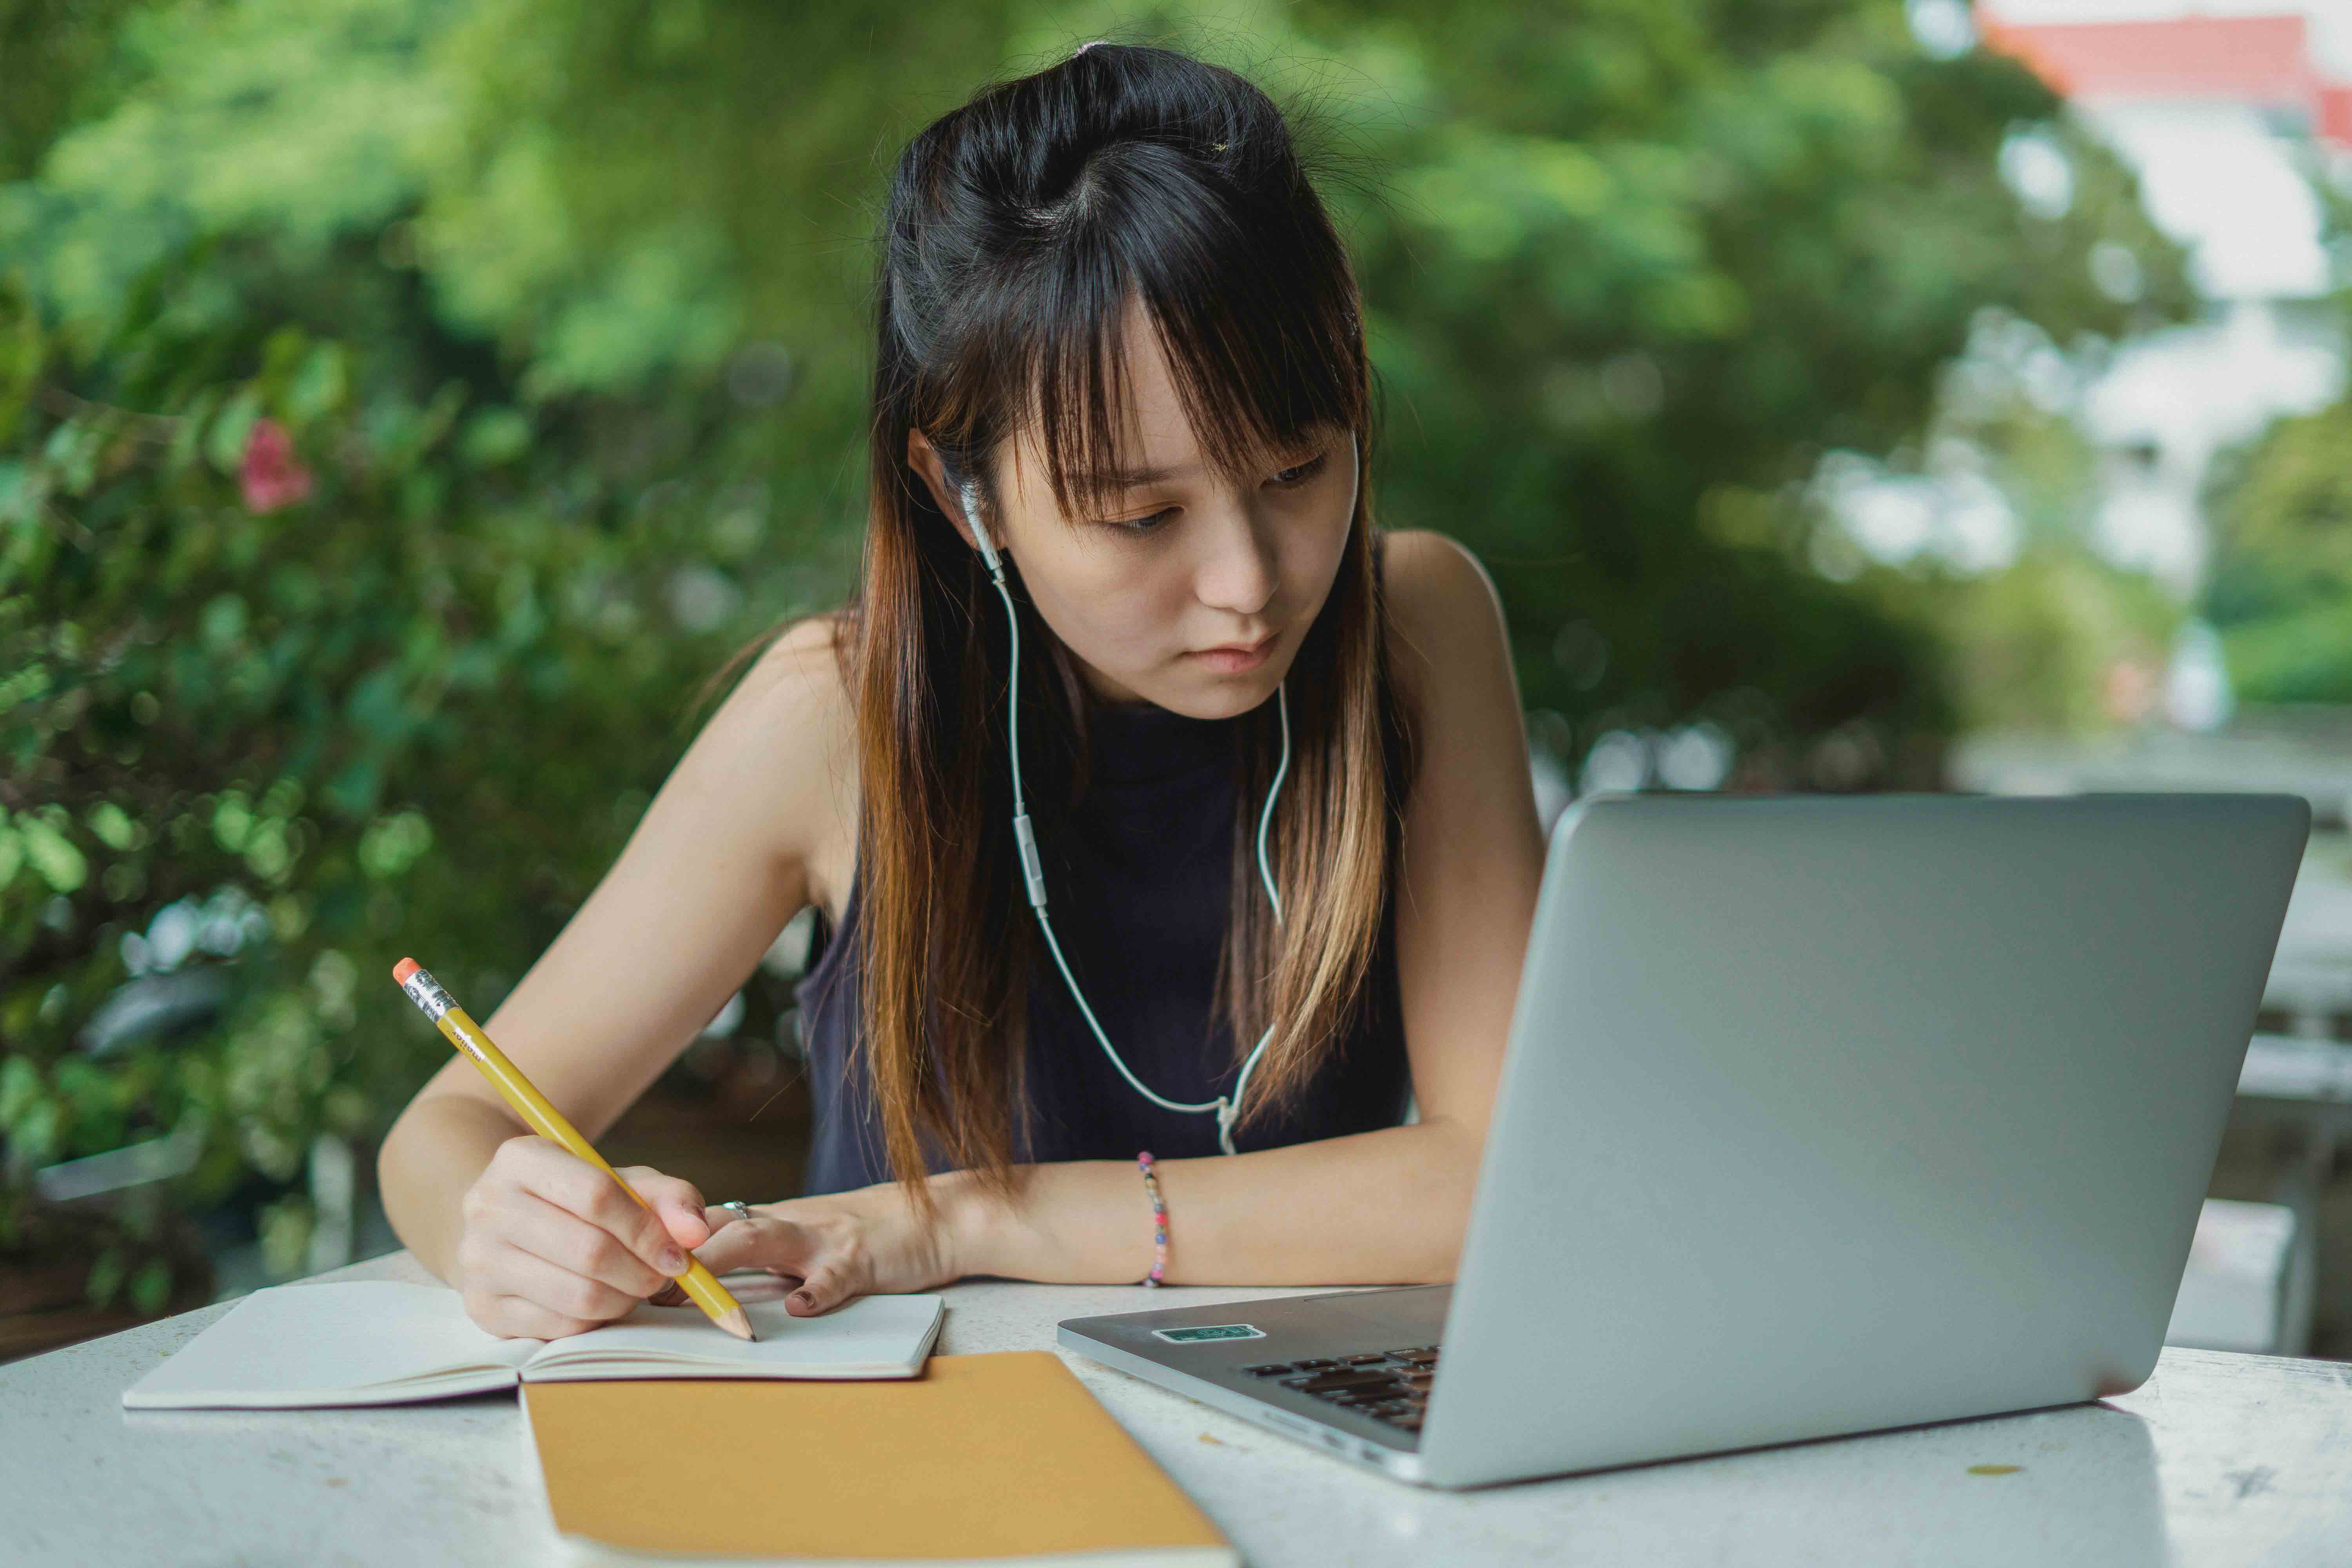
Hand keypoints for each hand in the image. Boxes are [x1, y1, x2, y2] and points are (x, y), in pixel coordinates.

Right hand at [454, 1135, 707, 1339]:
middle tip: (663, 1275)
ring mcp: (478, 1260)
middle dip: (642, 1271)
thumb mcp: (623, 1183)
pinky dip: (595, 1320)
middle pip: (589, 1250)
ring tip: (634, 1287)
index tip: (678, 1252)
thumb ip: (669, 1198)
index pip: (596, 1195)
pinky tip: (601, 1301)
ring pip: (577, 1295)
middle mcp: (487, 1206)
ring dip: (623, 1299)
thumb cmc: (576, 1201)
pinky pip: (560, 1327)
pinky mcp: (482, 1308)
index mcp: (520, 1159)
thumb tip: (695, 1233)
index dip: (646, 1229)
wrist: (507, 1226)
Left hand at [647, 1177, 963, 1315]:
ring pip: (764, 1238)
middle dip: (677, 1249)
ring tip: (691, 1284)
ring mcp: (826, 1238)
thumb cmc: (871, 1231)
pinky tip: (799, 1308)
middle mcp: (792, 1222)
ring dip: (723, 1259)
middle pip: (723, 1225)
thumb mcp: (810, 1233)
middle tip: (638, 1279)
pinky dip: (815, 1291)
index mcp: (777, 1219)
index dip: (667, 1237)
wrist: (940, 1216)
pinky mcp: (862, 1259)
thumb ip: (762, 1248)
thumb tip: (698, 1272)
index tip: (625, 1258)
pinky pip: (834, 1277)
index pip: (710, 1221)